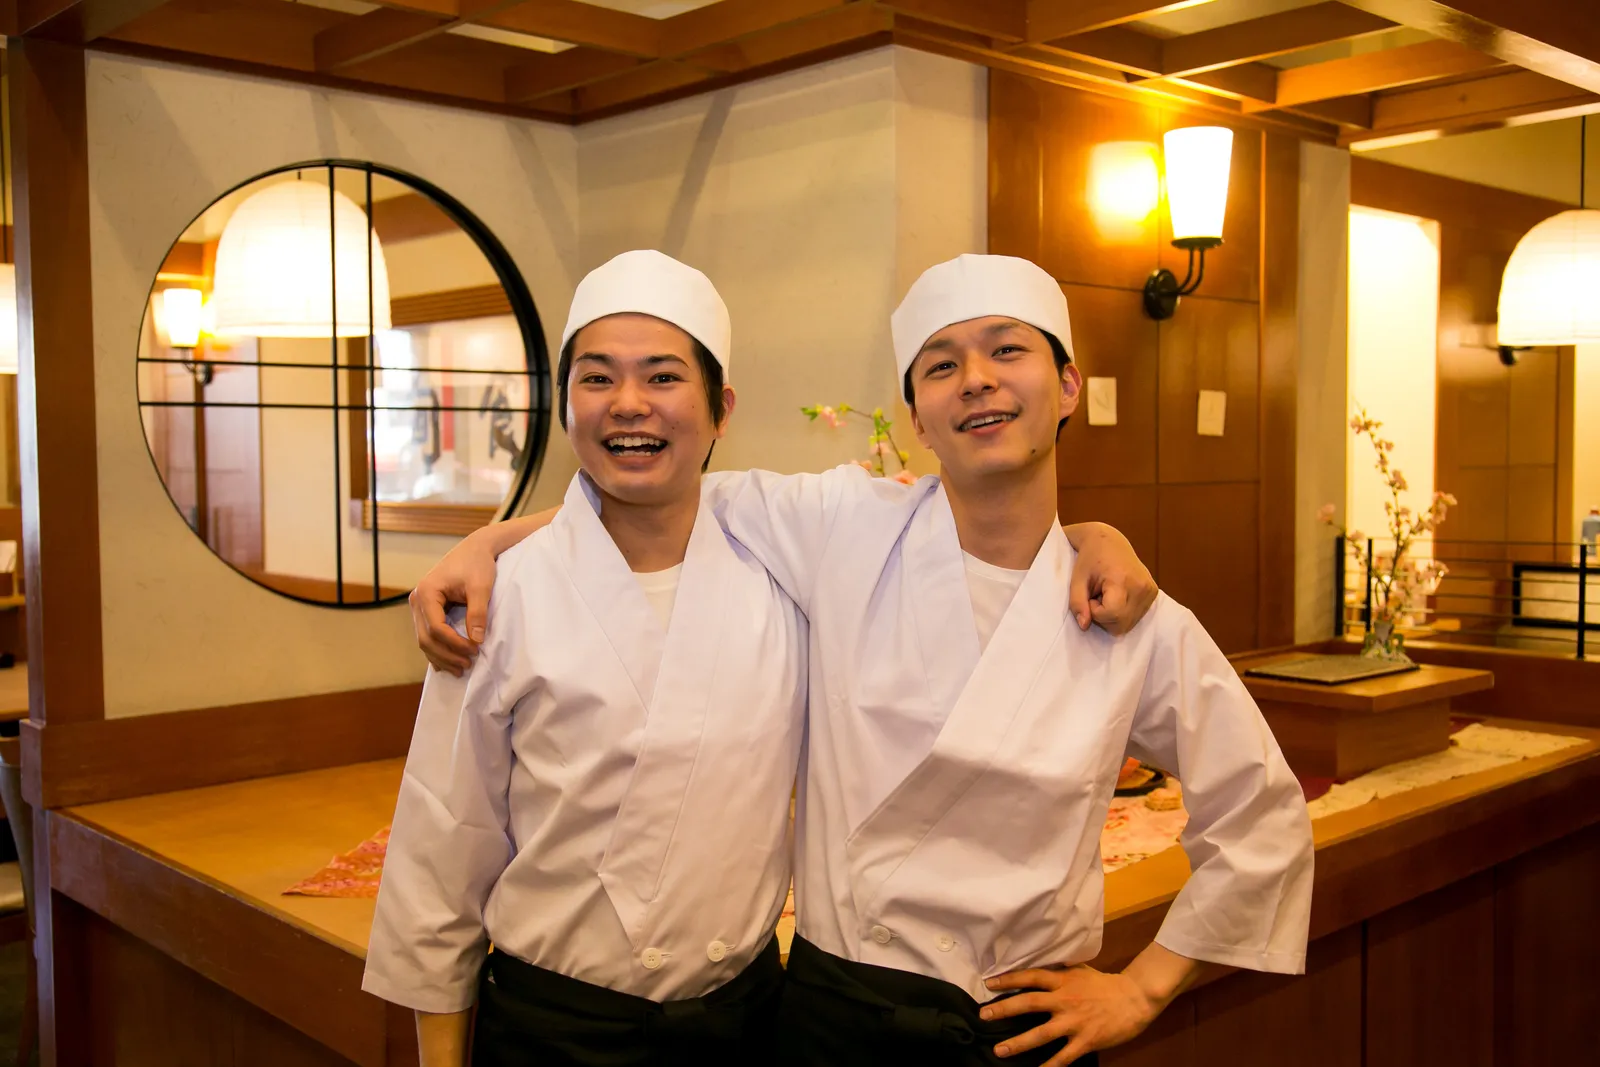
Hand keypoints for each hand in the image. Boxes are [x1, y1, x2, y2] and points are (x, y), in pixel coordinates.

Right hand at [410, 532, 498, 675]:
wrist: (475, 550)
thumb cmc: (478, 564)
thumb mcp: (481, 587)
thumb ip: (477, 613)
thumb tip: (475, 641)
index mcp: (427, 592)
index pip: (435, 627)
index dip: (454, 643)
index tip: (474, 650)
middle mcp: (417, 600)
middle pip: (425, 637)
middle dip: (446, 655)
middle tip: (467, 665)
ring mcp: (419, 606)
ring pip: (424, 640)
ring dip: (441, 657)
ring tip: (461, 669)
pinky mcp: (426, 611)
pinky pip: (427, 635)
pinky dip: (437, 650)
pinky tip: (449, 664)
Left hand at [980, 965, 1158, 1064]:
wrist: (1134, 998)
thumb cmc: (1104, 984)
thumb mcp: (1079, 970)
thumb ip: (1058, 972)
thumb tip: (1037, 969)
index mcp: (1062, 981)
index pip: (1030, 977)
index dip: (1008, 980)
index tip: (988, 984)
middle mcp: (1064, 1000)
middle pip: (1029, 1004)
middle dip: (1004, 1010)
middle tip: (984, 1016)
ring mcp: (1074, 1022)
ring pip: (1041, 1034)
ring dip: (1018, 1043)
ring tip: (1000, 1050)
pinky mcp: (1086, 1041)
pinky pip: (1063, 1057)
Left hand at [1064, 523, 1157, 634]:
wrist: (1109, 542)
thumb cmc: (1089, 560)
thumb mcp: (1077, 580)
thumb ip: (1077, 603)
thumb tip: (1084, 626)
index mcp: (1123, 579)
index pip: (1112, 614)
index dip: (1096, 612)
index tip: (1090, 597)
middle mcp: (1142, 586)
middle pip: (1121, 624)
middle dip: (1104, 616)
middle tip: (1097, 597)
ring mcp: (1151, 590)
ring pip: (1128, 624)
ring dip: (1113, 616)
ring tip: (1107, 595)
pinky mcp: (1153, 593)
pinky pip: (1135, 617)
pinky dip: (1122, 613)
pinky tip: (1117, 596)